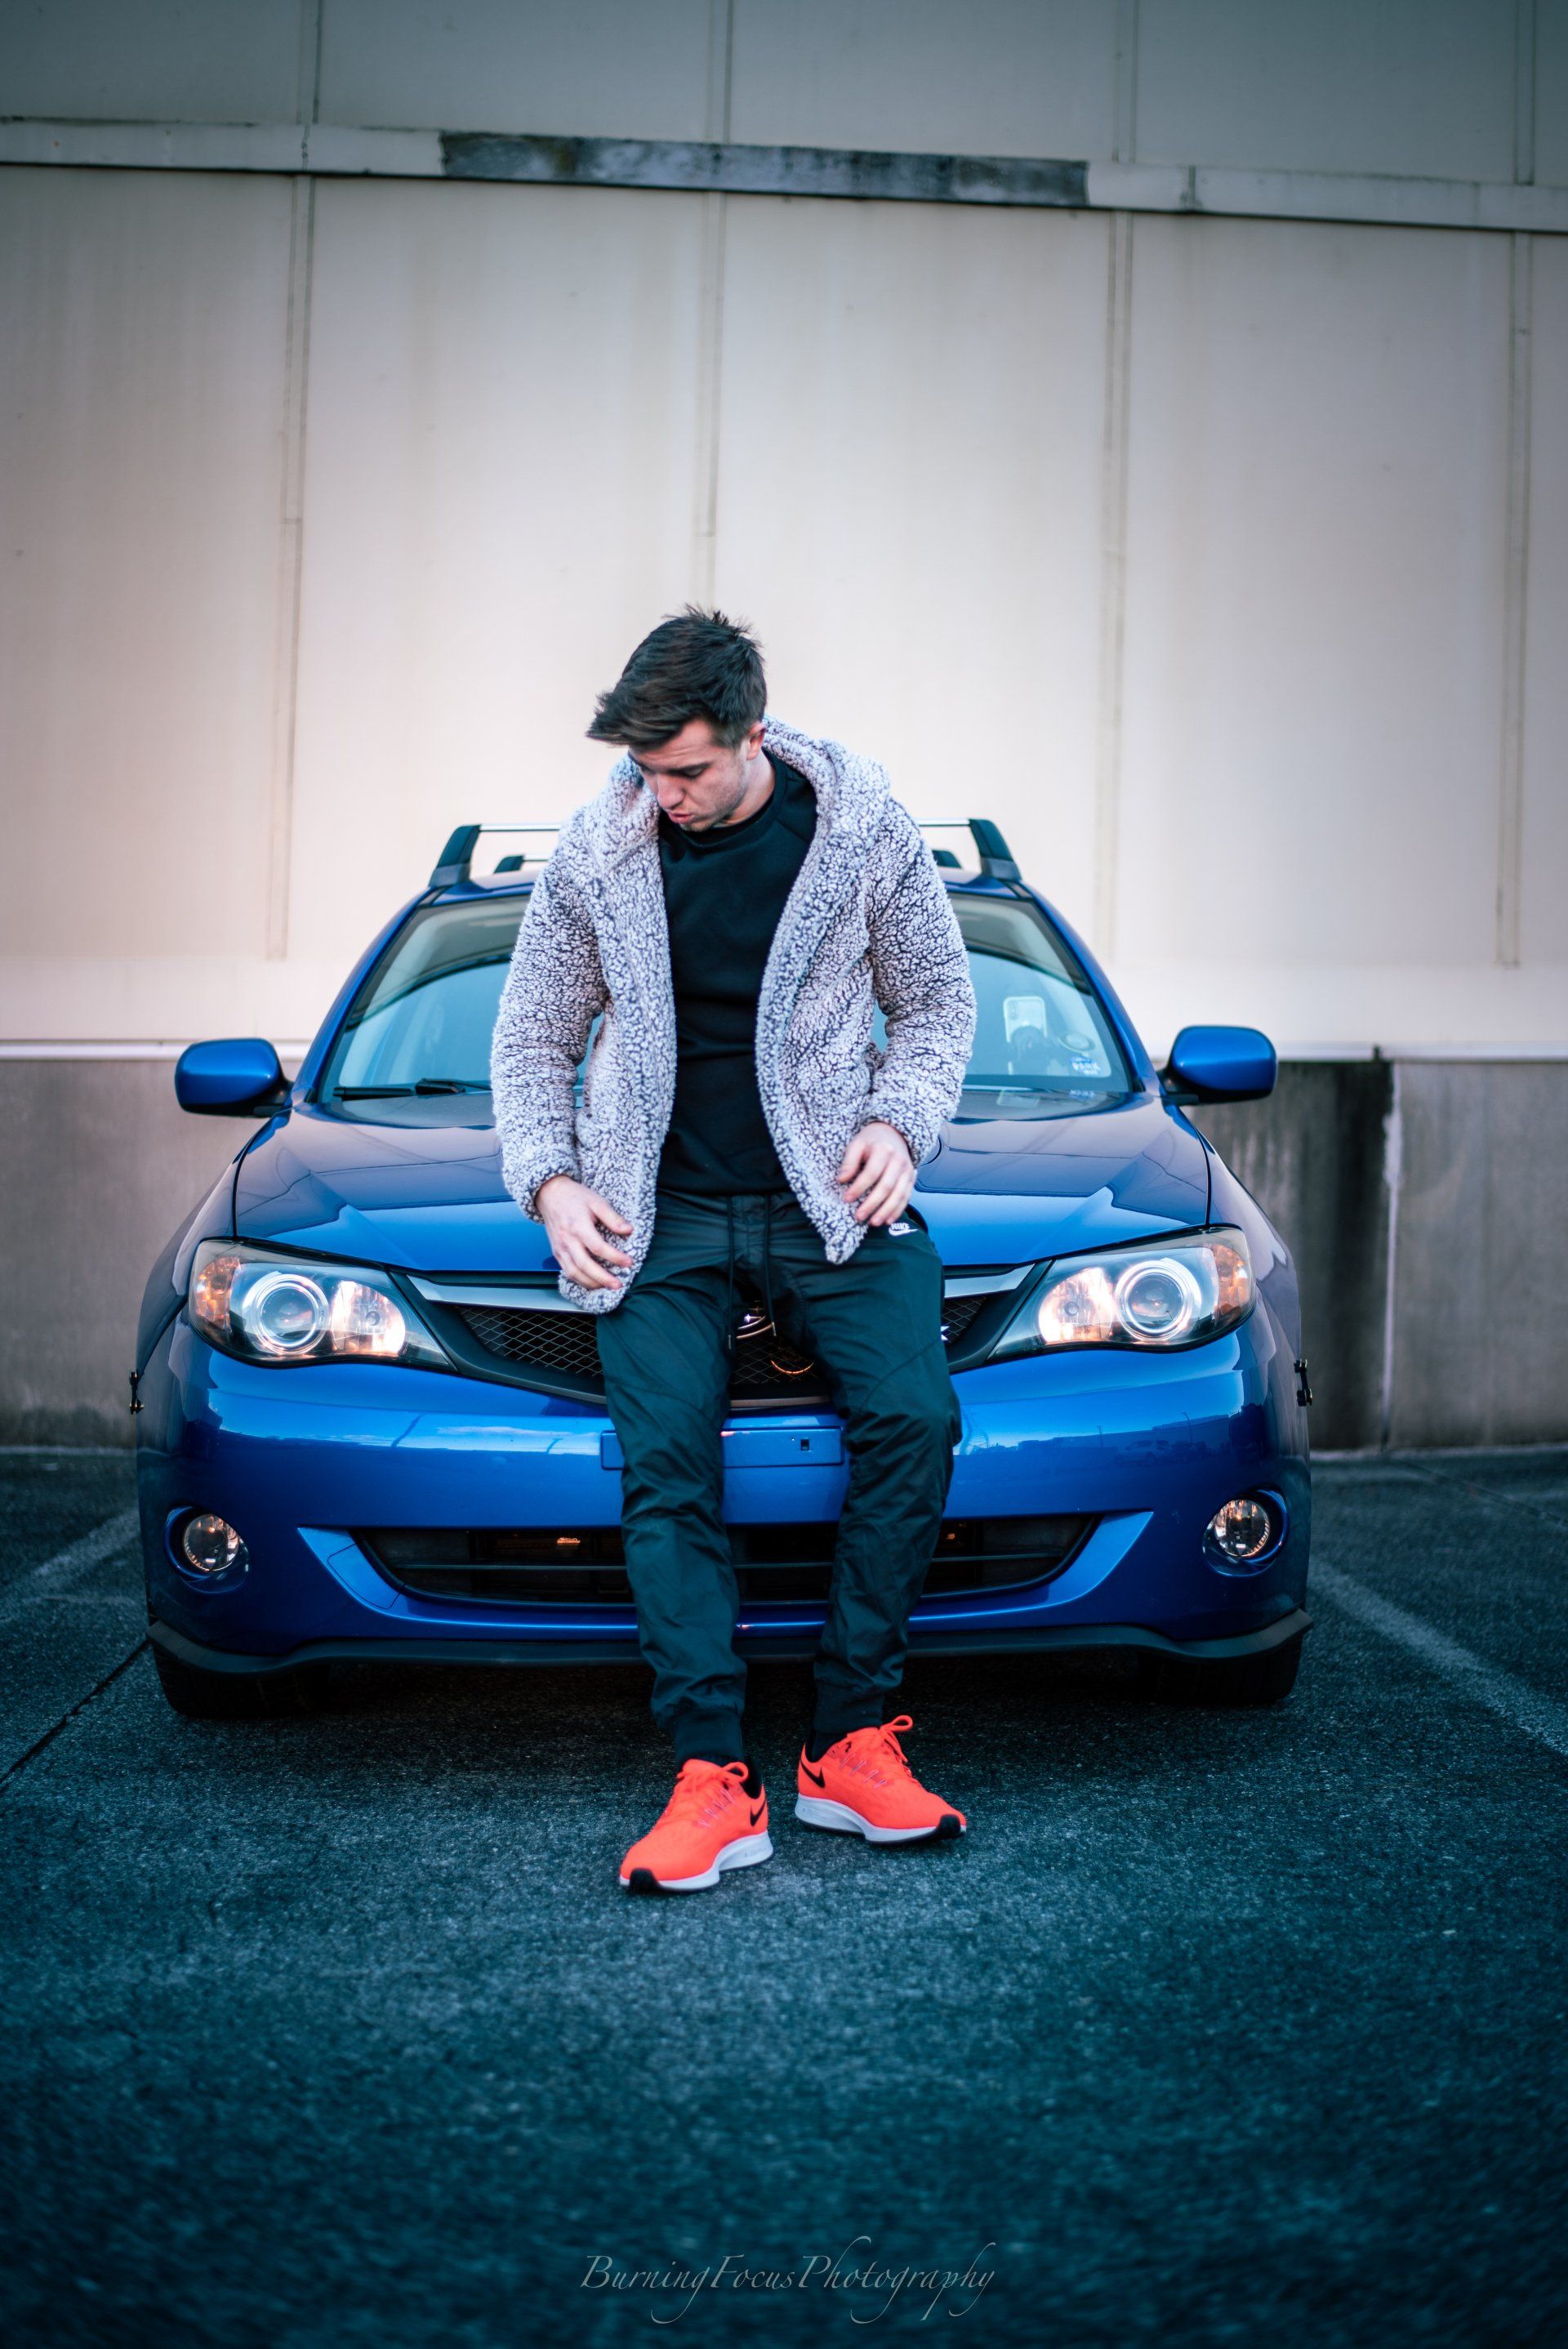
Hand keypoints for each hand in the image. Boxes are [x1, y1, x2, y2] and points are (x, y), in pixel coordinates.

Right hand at [536, 1175, 633, 1289]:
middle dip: (602, 1278)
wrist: (550, 1194)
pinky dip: (580, 1280)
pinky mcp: (556, 1252)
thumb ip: (613, 1218)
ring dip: (591, 1283)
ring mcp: (559, 1248)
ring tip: (607, 1287)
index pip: (598, 1247)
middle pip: (585, 1265)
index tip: (629, 1262)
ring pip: (574, 1272)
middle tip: (618, 1285)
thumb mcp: (597, 1201)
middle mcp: (567, 1240)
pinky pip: (567, 1271)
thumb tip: (629, 1230)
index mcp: (578, 1226)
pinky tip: (592, 1283)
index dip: (615, 1257)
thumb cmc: (574, 1197)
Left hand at [836, 1120, 914, 1225]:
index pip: (871, 1172)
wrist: (893, 1134)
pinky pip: (906, 1197)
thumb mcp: (857, 1144)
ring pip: (899, 1194)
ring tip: (873, 1222)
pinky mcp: (911, 1179)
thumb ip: (849, 1161)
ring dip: (886, 1211)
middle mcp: (898, 1161)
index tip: (847, 1198)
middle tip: (858, 1216)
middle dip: (872, 1204)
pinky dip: (897, 1211)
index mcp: (884, 1150)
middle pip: (886, 1186)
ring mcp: (907, 1171)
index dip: (859, 1187)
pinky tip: (887, 1220)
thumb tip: (842, 1180)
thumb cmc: (871, 1141)